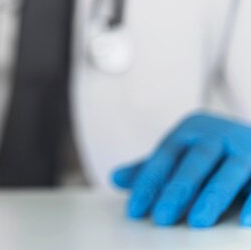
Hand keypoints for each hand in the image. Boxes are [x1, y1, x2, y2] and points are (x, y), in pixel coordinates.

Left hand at [112, 112, 250, 227]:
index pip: (164, 157)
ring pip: (229, 172)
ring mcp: (246, 147)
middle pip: (196, 162)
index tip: (135, 210)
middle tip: (162, 218)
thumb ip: (150, 169)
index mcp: (190, 130)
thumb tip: (115, 178)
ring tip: (197, 222)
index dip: (148, 184)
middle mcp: (218, 135)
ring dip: (212, 197)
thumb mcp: (179, 156)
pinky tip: (244, 221)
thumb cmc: (209, 153)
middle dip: (178, 190)